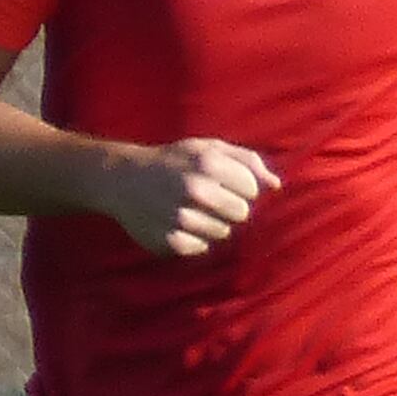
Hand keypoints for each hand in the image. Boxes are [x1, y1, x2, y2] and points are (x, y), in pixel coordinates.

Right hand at [105, 137, 277, 260]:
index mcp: (207, 162)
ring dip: (212, 224)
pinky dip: (194, 239)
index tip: (223, 183)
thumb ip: (247, 161)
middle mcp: (194, 189)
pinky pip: (202, 248)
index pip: (252, 189)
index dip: (241, 188)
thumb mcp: (207, 148)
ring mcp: (180, 217)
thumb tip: (276, 185)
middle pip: (242, 213)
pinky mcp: (170, 240)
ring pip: (223, 233)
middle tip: (206, 198)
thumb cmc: (173, 161)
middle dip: (229, 207)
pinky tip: (176, 223)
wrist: (121, 178)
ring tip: (189, 209)